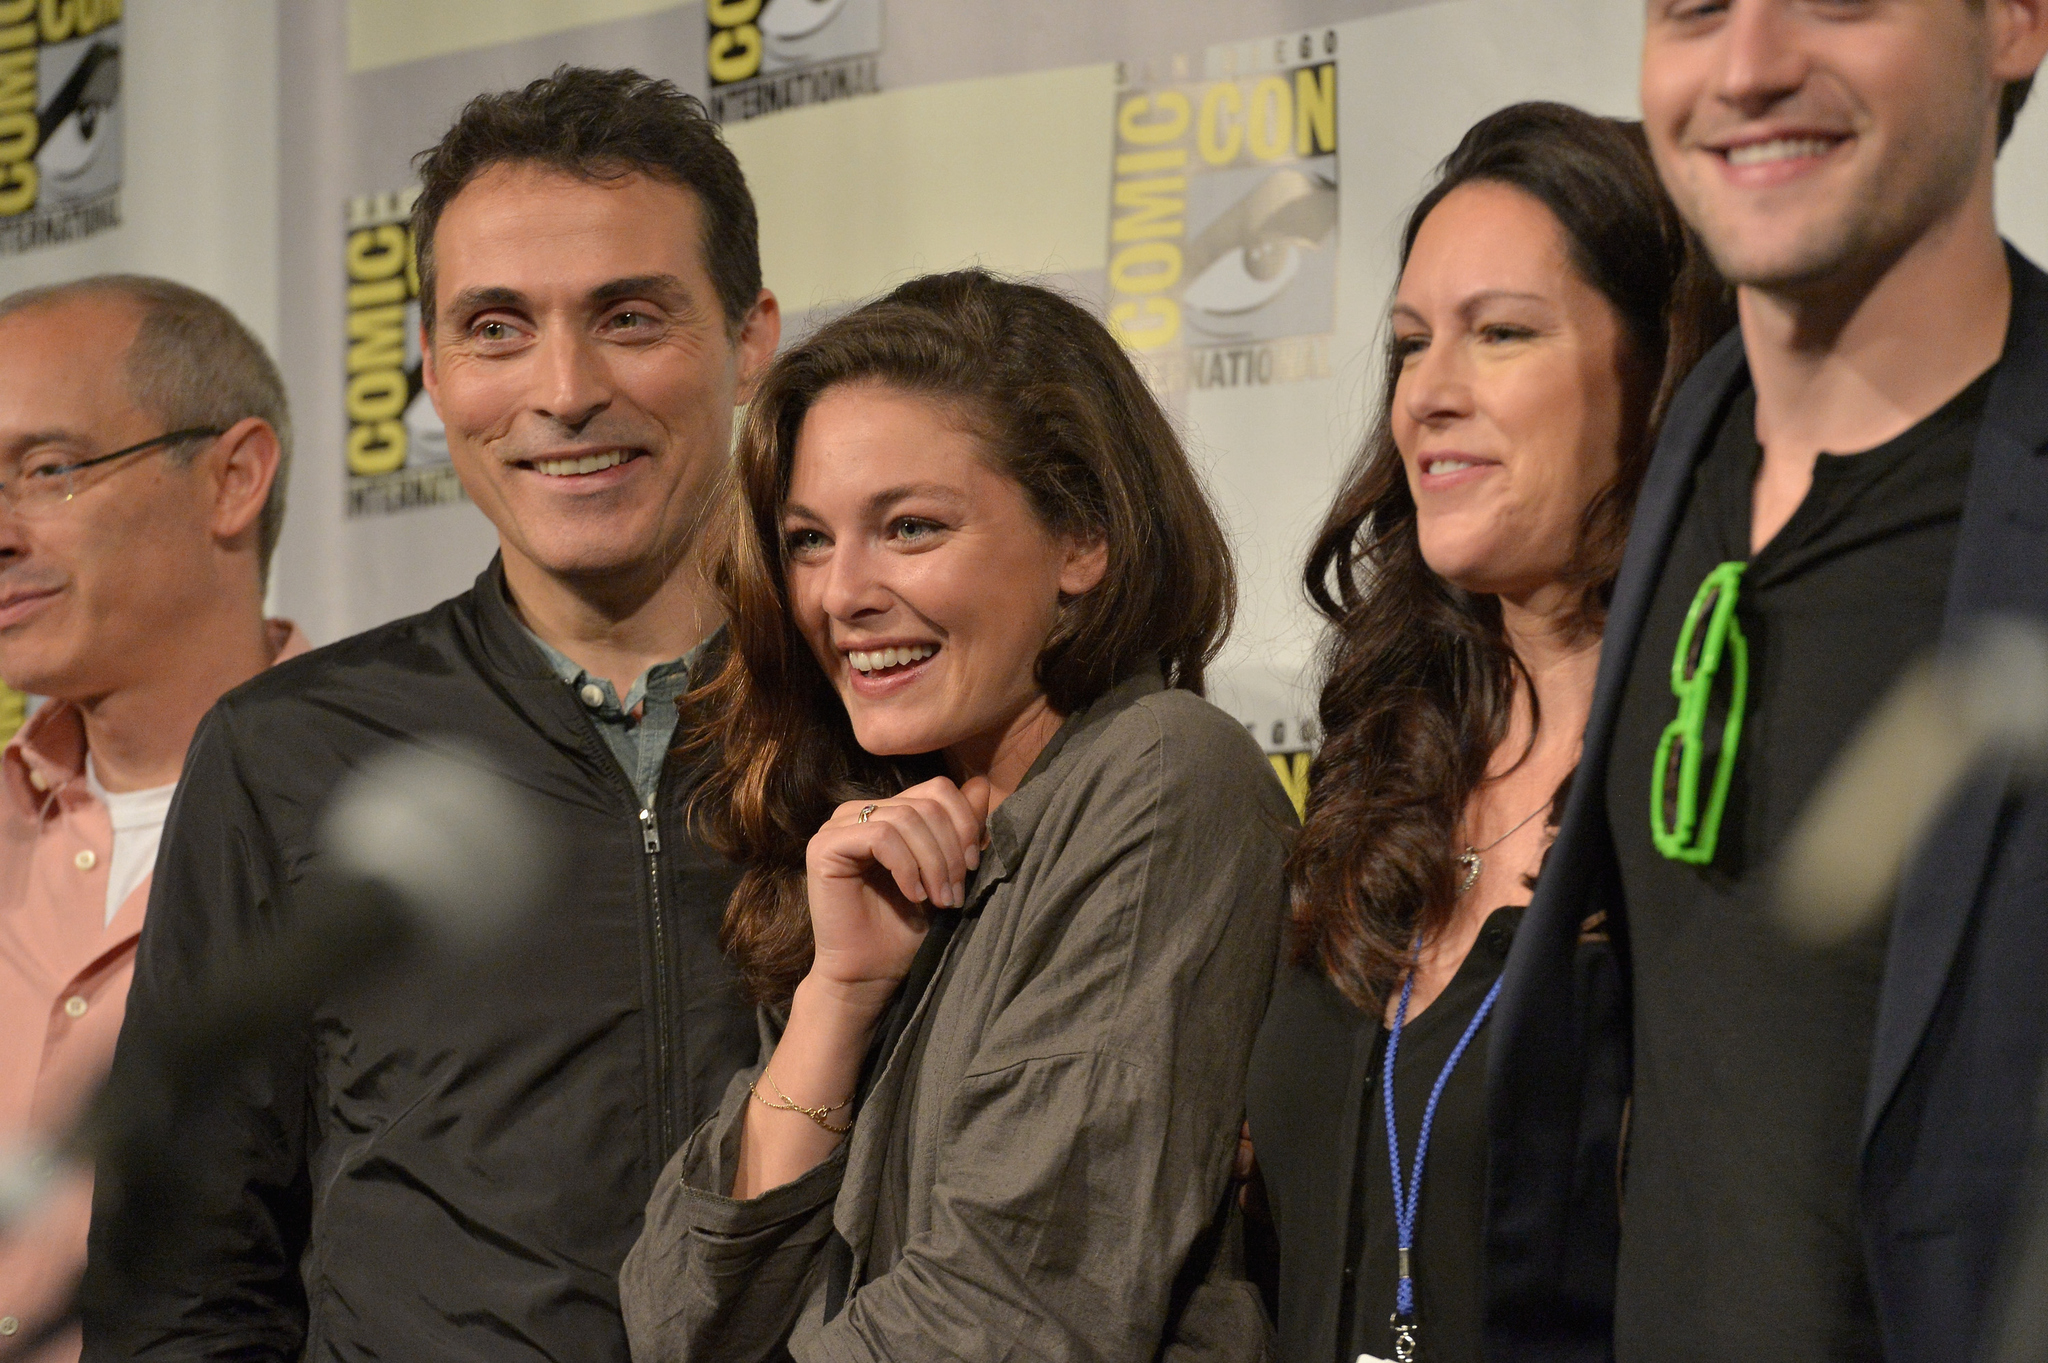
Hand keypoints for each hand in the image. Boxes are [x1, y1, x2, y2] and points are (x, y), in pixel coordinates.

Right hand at [804, 775, 990, 1011]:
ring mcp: (838, 826)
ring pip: (905, 818)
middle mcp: (860, 812)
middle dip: (950, 850)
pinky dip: (906, 867)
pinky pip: (880, 836)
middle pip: (925, 803)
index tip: (973, 867)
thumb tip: (982, 783)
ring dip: (932, 863)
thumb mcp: (947, 873)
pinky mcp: (824, 846)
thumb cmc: (905, 929)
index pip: (937, 789)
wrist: (870, 973)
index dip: (964, 823)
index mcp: (888, 812)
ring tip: (939, 900)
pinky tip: (913, 896)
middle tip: (956, 893)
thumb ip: (960, 830)